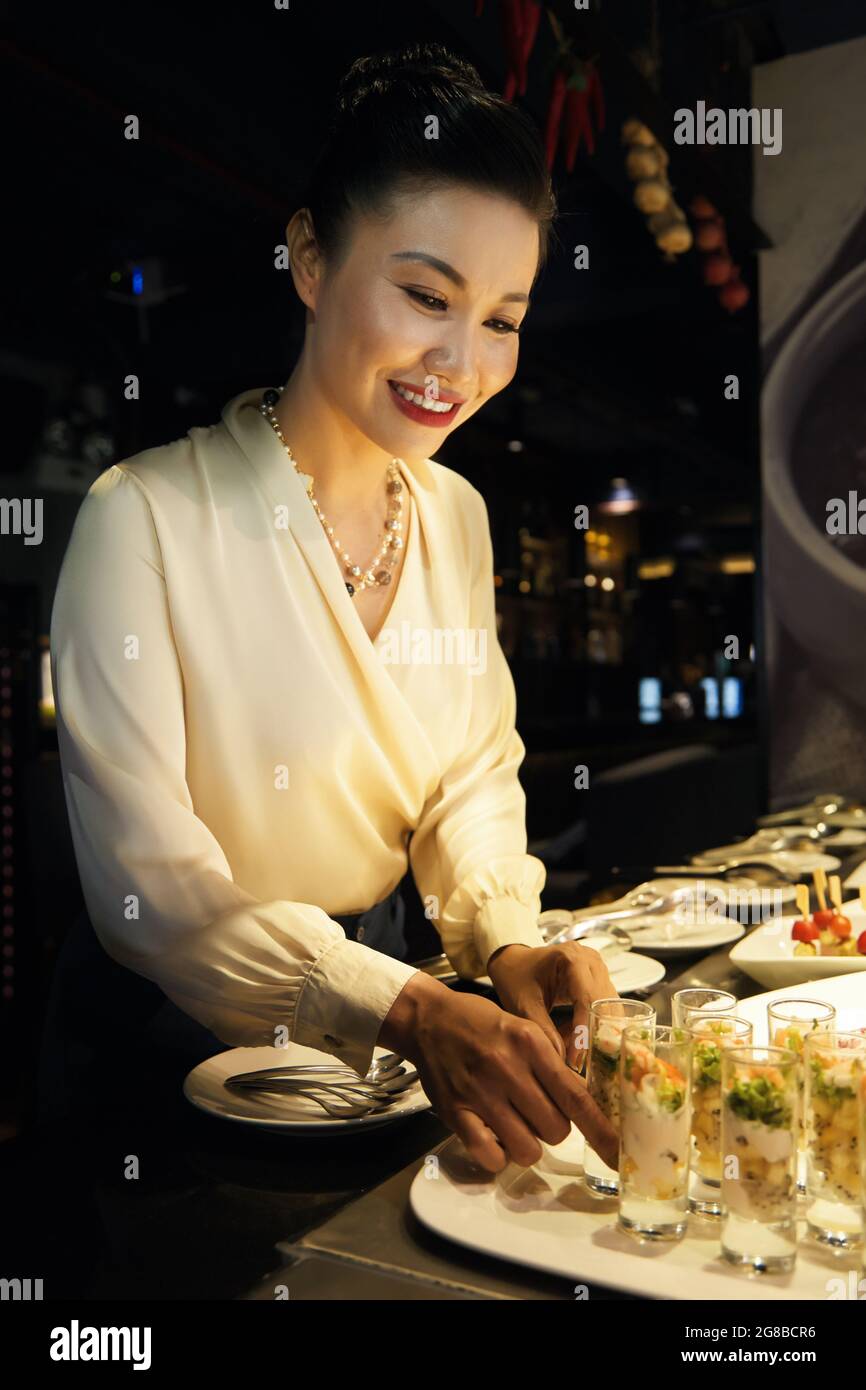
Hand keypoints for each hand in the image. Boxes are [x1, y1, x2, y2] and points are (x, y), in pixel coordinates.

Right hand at [377, 972, 618, 1173]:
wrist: (429, 1018)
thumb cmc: (482, 1024)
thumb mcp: (524, 1027)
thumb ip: (552, 1061)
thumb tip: (582, 1099)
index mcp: (531, 1044)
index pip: (576, 1097)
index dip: (601, 1131)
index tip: (617, 1154)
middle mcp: (508, 1068)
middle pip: (556, 1130)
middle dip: (553, 1127)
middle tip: (535, 1109)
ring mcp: (480, 1093)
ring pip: (527, 1149)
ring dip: (526, 1143)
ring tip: (513, 1121)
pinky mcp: (455, 1112)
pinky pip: (490, 1156)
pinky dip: (497, 1155)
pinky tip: (492, 1135)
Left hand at [486, 942, 619, 1068]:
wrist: (514, 962)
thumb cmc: (516, 977)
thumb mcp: (524, 1004)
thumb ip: (543, 1030)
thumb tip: (562, 1059)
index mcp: (572, 959)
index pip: (588, 1000)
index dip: (584, 1031)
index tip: (575, 1057)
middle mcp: (592, 961)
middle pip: (605, 1006)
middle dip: (593, 1036)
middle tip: (579, 1061)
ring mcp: (599, 970)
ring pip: (608, 1011)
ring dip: (593, 1034)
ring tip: (572, 1052)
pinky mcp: (600, 981)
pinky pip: (603, 1010)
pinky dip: (590, 1027)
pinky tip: (573, 1038)